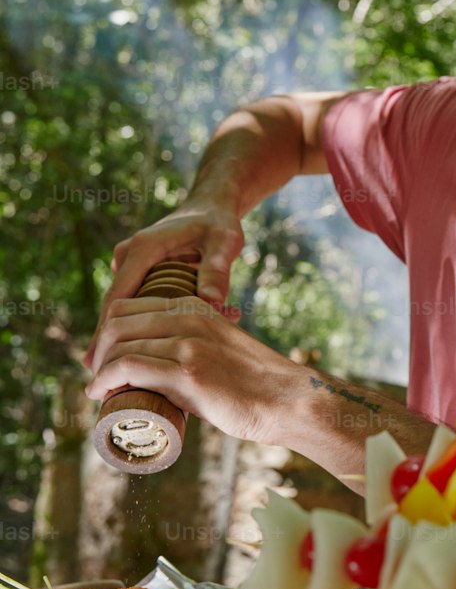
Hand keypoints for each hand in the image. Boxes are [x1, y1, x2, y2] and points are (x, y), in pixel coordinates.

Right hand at [84, 202, 243, 368]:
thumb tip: (213, 301)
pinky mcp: (137, 270)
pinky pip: (130, 302)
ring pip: (118, 306)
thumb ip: (218, 269)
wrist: (211, 207)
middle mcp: (130, 255)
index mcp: (145, 248)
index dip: (108, 332)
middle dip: (105, 342)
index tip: (100, 364)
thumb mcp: (225, 242)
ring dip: (114, 337)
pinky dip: (129, 326)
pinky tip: (127, 356)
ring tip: (107, 377)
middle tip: (97, 381)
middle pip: (112, 306)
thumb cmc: (219, 224)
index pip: (119, 297)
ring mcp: (131, 262)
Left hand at [85, 294, 298, 446]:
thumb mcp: (220, 347)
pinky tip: (100, 391)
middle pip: (117, 321)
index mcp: (197, 308)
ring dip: (99, 369)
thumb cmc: (255, 384)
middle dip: (98, 349)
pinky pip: (129, 367)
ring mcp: (189, 344)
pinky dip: (105, 379)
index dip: (107, 332)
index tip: (103, 357)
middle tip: (97, 375)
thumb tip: (160, 368)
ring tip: (98, 388)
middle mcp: (190, 318)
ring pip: (119, 345)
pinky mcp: (188, 372)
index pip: (130, 306)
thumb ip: (194, 345)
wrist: (287, 401)